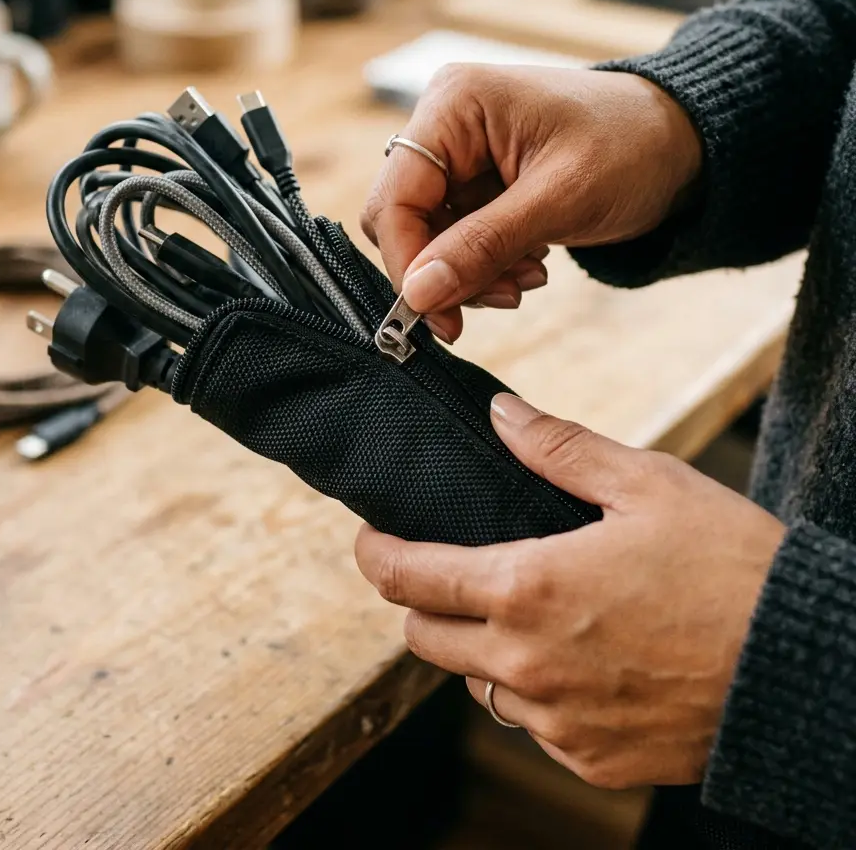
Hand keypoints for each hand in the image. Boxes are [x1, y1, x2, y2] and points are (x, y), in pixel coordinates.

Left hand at [354, 394, 784, 789]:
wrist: (806, 666)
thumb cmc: (730, 566)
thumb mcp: (646, 484)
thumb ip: (558, 449)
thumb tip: (500, 415)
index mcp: (527, 588)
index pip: (409, 578)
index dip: (376, 555)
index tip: (369, 542)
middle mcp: (526, 665)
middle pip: (423, 638)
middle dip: (422, 603)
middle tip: (450, 573)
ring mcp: (556, 721)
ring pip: (475, 684)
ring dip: (481, 650)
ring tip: (526, 615)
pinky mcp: (590, 760)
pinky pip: (530, 726)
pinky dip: (534, 694)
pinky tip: (577, 662)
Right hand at [362, 65, 701, 341]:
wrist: (678, 141)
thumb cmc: (632, 147)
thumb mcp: (559, 200)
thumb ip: (482, 246)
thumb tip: (419, 294)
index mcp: (455, 104)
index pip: (395, 197)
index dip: (409, 261)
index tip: (435, 315)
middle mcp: (444, 123)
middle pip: (404, 219)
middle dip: (446, 269)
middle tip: (503, 295)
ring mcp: (458, 153)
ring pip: (428, 237)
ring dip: (472, 272)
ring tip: (528, 277)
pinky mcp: (474, 181)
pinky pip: (455, 238)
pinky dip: (485, 264)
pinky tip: (528, 263)